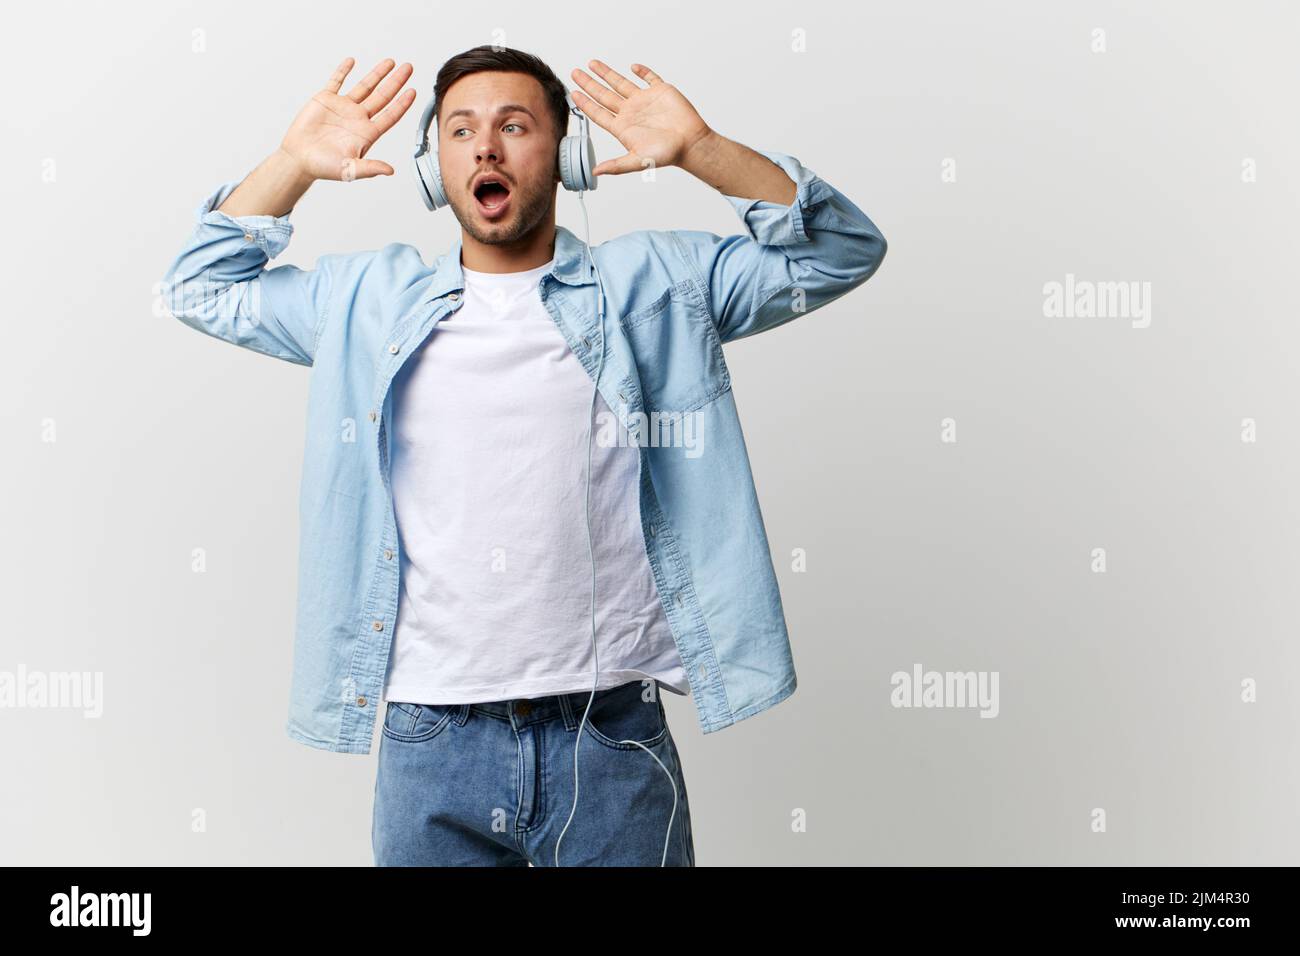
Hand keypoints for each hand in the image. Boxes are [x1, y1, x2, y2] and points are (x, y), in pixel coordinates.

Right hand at [278, 57, 416, 181]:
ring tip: (390, 62)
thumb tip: (390, 171)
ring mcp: (343, 107)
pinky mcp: (326, 100)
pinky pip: (337, 81)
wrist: (299, 159)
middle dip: (396, 81)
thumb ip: (370, 168)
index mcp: (366, 133)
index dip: (402, 103)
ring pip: (365, 86)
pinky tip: (352, 61)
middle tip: (409, 68)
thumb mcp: (350, 170)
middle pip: (383, 96)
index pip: (390, 115)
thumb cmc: (323, 167)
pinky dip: (343, 71)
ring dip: (377, 74)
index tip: (413, 91)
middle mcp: (358, 118)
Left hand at [570, 60, 714, 175]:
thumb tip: (595, 171)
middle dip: (589, 84)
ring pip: (621, 83)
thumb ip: (616, 165)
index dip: (585, 104)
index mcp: (623, 127)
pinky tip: (632, 66)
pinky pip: (649, 78)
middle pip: (604, 95)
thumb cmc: (667, 154)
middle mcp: (631, 112)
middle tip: (575, 73)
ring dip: (607, 74)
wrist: (691, 143)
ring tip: (593, 64)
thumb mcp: (637, 161)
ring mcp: (644, 101)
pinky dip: (642, 71)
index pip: (598, 113)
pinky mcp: (660, 92)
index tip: (573, 94)